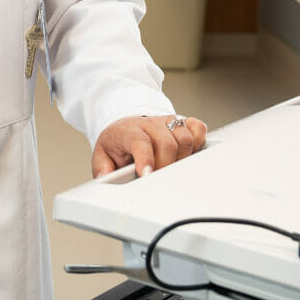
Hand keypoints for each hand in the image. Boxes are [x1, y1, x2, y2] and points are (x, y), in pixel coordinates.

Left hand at [92, 114, 206, 177]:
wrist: (127, 125)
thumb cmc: (117, 143)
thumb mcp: (103, 154)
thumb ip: (102, 168)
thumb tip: (106, 178)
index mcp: (128, 130)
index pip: (139, 141)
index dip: (145, 157)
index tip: (147, 174)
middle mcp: (150, 123)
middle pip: (167, 143)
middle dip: (166, 166)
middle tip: (160, 178)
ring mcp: (168, 121)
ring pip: (185, 138)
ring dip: (182, 159)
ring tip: (173, 169)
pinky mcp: (183, 121)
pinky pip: (198, 128)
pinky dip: (198, 143)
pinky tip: (187, 155)